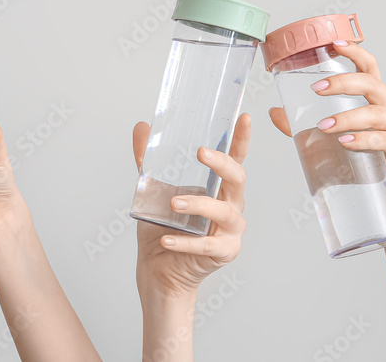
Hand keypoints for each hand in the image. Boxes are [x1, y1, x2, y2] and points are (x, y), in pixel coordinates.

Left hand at [134, 114, 249, 297]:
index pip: (234, 158)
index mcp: (218, 186)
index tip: (243, 118)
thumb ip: (148, 160)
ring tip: (173, 204)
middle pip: (237, 178)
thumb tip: (142, 127)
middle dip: (222, 163)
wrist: (159, 268)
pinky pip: (207, 244)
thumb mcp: (152, 189)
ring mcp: (230, 229)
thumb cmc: (163, 226)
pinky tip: (166, 238)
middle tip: (201, 153)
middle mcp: (230, 204)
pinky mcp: (224, 252)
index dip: (241, 139)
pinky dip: (185, 241)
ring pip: (223, 211)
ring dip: (198, 204)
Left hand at [269, 41, 385, 198]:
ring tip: (324, 126)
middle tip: (316, 88)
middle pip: (370, 84)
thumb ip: (301, 124)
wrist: (384, 191)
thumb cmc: (358, 157)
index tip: (335, 44)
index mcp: (375, 95)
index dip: (354, 52)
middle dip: (343, 82)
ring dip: (347, 117)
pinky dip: (364, 139)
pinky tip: (346, 142)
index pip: (368, 65)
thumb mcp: (326, 136)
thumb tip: (274, 112)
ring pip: (375, 113)